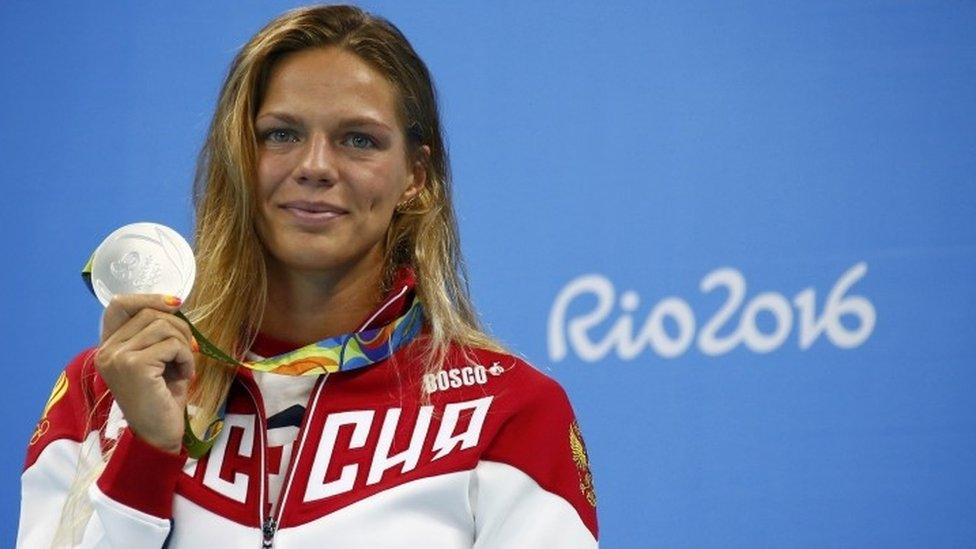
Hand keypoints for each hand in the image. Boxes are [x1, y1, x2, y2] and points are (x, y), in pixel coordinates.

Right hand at [94, 294, 195, 453]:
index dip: (149, 298)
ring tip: (184, 367)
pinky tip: (185, 376)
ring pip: (162, 326)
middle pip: (149, 313)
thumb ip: (157, 333)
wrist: (158, 435)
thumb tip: (174, 302)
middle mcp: (106, 350)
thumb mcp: (158, 359)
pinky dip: (186, 358)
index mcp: (108, 346)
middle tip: (189, 351)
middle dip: (179, 327)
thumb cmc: (161, 398)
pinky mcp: (134, 366)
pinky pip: (172, 345)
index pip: (118, 304)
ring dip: (184, 344)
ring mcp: (117, 357)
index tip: (176, 303)